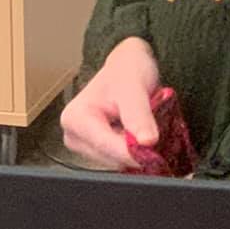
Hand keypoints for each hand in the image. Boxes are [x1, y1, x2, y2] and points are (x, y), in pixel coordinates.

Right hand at [61, 38, 161, 170]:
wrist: (127, 67)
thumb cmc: (126, 72)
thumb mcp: (134, 88)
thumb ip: (139, 116)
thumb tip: (146, 142)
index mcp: (75, 119)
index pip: (105, 146)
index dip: (133, 154)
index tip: (156, 156)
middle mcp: (73, 135)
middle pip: (110, 158)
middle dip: (134, 151)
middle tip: (154, 134)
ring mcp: (83, 145)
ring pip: (117, 162)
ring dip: (135, 152)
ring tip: (143, 130)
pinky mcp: (96, 151)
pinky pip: (120, 160)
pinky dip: (133, 152)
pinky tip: (137, 135)